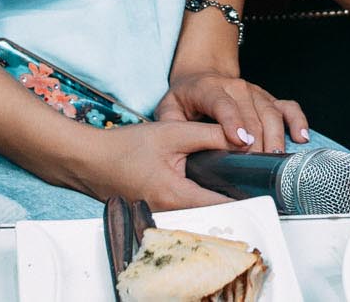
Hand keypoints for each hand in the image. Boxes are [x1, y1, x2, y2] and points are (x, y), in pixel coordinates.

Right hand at [80, 119, 240, 209]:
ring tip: (229, 181)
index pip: (220, 205)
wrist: (88, 159)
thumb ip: (210, 135)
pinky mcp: (154, 212)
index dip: (243, 197)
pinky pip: (182, 210)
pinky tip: (202, 184)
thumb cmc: (124, 147)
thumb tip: (241, 138)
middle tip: (247, 182)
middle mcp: (168, 212)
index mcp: (175, 195)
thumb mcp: (172, 133)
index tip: (260, 190)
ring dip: (212, 199)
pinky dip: (195, 199)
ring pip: (197, 212)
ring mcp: (160, 216)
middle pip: (210, 212)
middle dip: (230, 198)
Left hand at [155, 72, 309, 153]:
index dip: (232, 122)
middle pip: (251, 114)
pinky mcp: (268, 98)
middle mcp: (235, 87)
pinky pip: (288, 107)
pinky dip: (297, 121)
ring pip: (271, 113)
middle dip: (255, 141)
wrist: (202, 74)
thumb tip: (175, 144)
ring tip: (276, 159)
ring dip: (275, 137)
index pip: (223, 104)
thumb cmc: (186, 97)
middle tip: (256, 166)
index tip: (240, 142)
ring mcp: (255, 92)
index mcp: (209, 89)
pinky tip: (301, 138)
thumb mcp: (169, 107)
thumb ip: (170, 124)